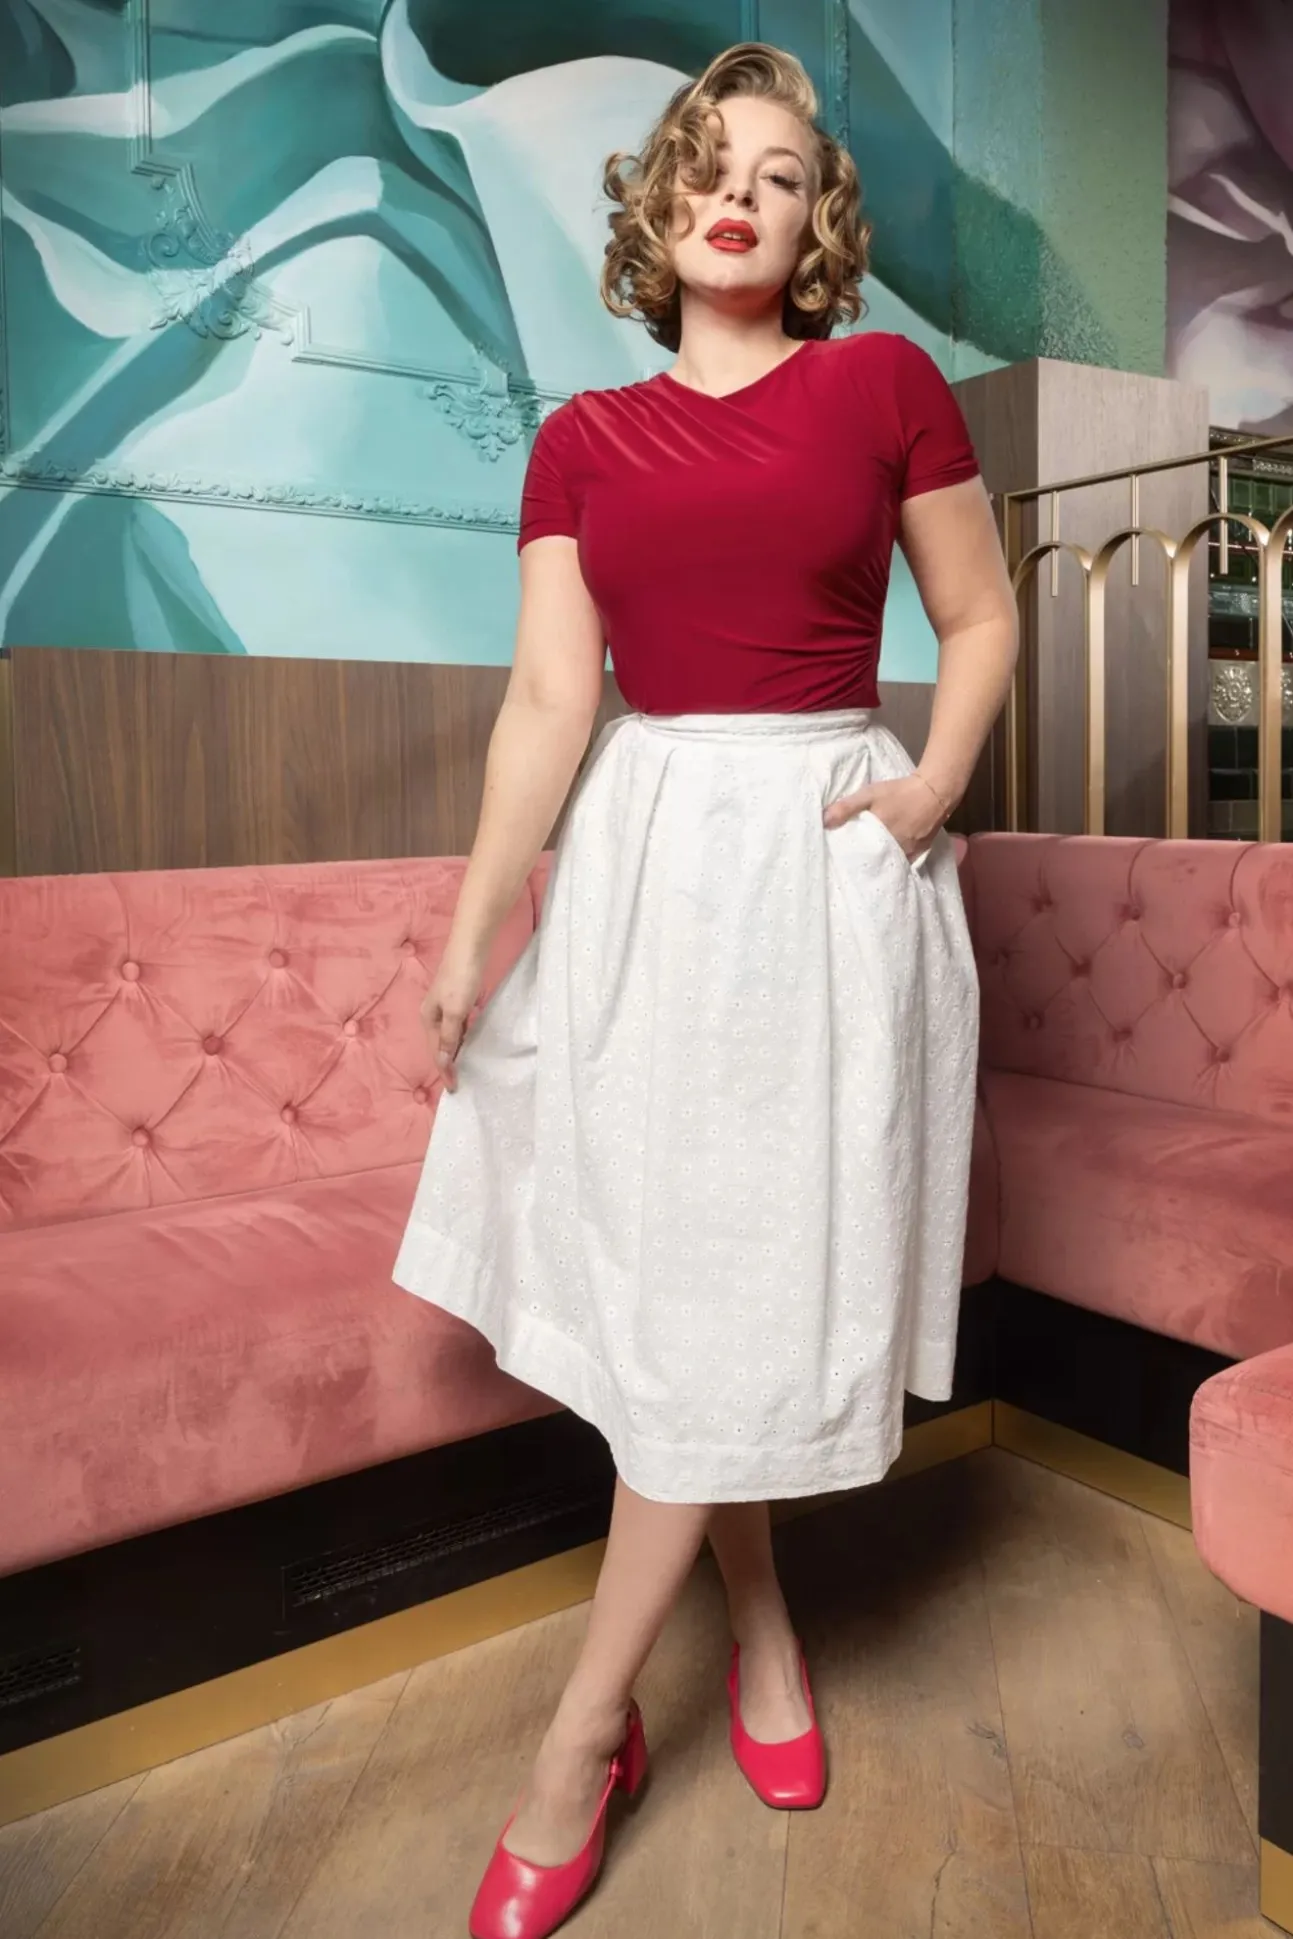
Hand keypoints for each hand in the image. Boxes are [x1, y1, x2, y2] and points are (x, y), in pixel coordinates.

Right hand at [419, 932, 490, 1093]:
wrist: (470, 947)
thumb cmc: (462, 978)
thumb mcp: (455, 1011)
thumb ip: (449, 1037)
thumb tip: (442, 1062)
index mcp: (428, 1018)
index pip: (436, 1052)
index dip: (445, 1071)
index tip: (454, 1089)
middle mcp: (433, 1013)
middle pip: (440, 1045)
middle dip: (447, 1064)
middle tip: (458, 1083)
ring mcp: (445, 1005)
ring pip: (449, 1035)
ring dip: (455, 1051)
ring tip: (463, 1068)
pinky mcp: (458, 998)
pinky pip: (458, 1025)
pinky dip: (462, 1037)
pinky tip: (469, 1041)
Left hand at [821, 772, 949, 858]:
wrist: (934, 791)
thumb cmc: (899, 792)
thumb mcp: (869, 794)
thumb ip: (846, 807)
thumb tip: (824, 822)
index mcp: (879, 838)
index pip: (859, 856)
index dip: (849, 860)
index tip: (840, 861)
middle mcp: (894, 849)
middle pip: (874, 862)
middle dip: (863, 865)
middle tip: (852, 866)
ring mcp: (908, 853)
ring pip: (889, 864)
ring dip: (879, 864)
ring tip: (867, 865)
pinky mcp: (919, 853)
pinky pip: (904, 864)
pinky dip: (895, 864)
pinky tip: (887, 862)